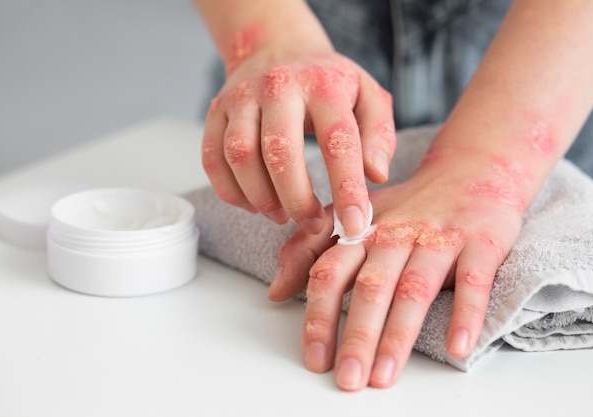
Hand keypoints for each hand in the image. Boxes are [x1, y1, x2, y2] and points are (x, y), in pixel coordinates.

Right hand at [201, 49, 395, 235]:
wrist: (278, 47)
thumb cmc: (328, 83)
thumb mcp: (368, 96)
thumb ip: (378, 135)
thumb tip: (375, 176)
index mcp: (323, 85)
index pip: (337, 141)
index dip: (346, 188)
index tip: (354, 225)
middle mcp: (278, 87)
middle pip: (280, 152)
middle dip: (297, 199)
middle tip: (312, 223)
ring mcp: (241, 98)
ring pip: (240, 157)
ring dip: (262, 198)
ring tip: (283, 215)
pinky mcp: (216, 113)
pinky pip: (213, 160)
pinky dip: (232, 192)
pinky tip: (255, 204)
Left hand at [269, 147, 524, 389]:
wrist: (472, 171)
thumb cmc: (409, 205)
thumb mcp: (355, 218)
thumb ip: (310, 250)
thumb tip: (275, 292)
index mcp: (362, 230)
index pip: (330, 272)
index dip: (319, 316)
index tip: (315, 358)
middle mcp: (397, 234)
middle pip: (372, 287)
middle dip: (357, 335)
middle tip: (348, 378)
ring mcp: (439, 238)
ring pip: (414, 288)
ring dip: (398, 334)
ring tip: (384, 376)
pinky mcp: (482, 242)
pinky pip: (473, 281)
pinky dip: (466, 314)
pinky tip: (457, 348)